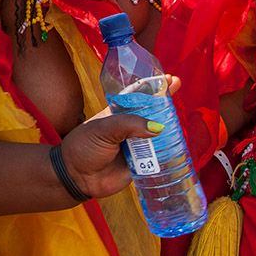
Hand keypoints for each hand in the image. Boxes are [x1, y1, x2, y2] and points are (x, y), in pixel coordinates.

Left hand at [58, 75, 181, 198]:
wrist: (75, 177)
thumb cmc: (83, 147)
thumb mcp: (102, 129)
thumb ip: (128, 125)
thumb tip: (158, 127)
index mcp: (118, 113)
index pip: (138, 96)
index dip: (152, 87)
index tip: (167, 78)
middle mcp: (129, 127)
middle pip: (152, 112)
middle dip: (166, 102)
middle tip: (178, 88)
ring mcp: (136, 145)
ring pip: (158, 133)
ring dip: (170, 126)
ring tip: (180, 117)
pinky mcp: (141, 164)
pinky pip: (158, 156)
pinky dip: (169, 150)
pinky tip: (180, 143)